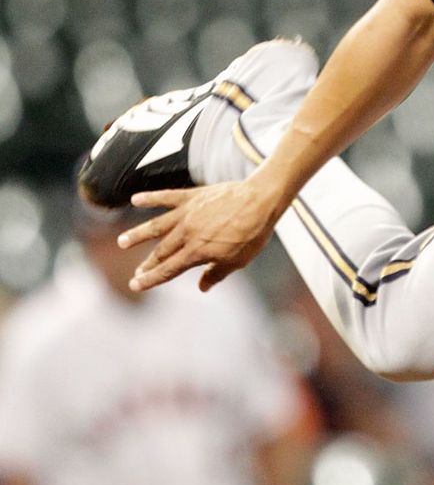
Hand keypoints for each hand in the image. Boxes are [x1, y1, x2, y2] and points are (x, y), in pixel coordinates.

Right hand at [120, 174, 285, 292]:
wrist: (261, 200)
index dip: (151, 279)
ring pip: (156, 226)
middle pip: (161, 251)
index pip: (168, 270)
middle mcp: (187, 233)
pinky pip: (166, 197)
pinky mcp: (192, 197)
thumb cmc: (252, 233)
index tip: (135, 285)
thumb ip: (216, 274)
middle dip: (147, 264)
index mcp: (197, 252)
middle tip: (136, 272)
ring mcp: (187, 213)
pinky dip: (151, 198)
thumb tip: (202, 287)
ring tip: (122, 241)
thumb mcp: (237, 261)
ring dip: (138, 234)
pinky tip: (135, 199)